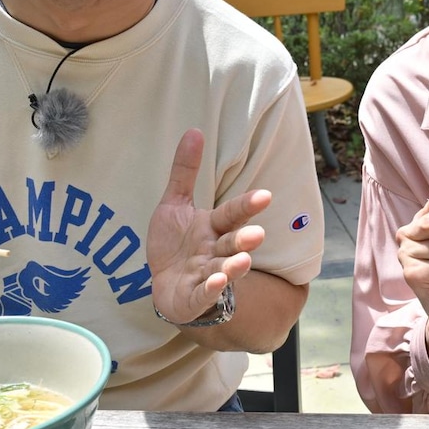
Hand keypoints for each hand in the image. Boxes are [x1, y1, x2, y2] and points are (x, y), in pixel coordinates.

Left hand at [147, 128, 270, 324]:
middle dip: (245, 239)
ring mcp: (206, 276)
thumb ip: (185, 171)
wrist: (163, 285)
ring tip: (243, 261)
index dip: (246, 207)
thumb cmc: (174, 244)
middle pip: (232, 244)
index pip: (231, 215)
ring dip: (234, 268)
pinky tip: (216, 283)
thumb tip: (194, 131)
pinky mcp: (194, 297)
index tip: (265, 196)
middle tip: (258, 234)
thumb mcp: (175, 204)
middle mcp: (214, 251)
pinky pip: (204, 294)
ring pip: (223, 271)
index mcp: (213, 228)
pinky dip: (210, 290)